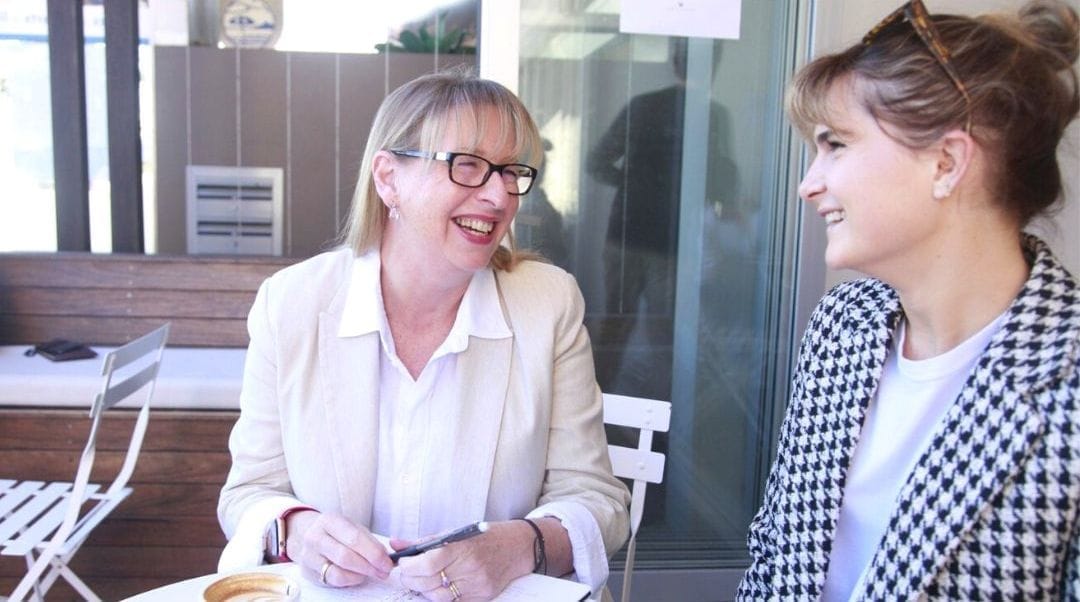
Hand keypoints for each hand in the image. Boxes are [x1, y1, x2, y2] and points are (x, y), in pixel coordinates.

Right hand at [289, 511, 393, 586]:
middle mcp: (315, 536)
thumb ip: (371, 542)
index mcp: (330, 520)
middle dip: (369, 567)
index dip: (374, 553)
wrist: (311, 536)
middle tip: (384, 571)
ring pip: (338, 572)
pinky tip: (357, 576)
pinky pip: (332, 580)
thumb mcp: (354, 529)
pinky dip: (350, 580)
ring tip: (371, 573)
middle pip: (346, 557)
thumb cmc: (338, 533)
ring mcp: (308, 555)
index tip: (388, 563)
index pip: (355, 538)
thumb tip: (387, 557)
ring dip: (360, 575)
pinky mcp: (307, 571)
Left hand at [393, 520, 535, 600]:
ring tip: (422, 580)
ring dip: (424, 590)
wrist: (518, 547)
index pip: (428, 563)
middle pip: (429, 582)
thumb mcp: (454, 534)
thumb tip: (395, 544)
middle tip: (408, 573)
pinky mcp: (482, 597)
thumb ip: (422, 543)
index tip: (403, 563)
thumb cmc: (485, 536)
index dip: (410, 566)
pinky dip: (440, 596)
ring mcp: (477, 585)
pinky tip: (439, 586)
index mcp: (463, 548)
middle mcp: (471, 568)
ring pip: (438, 597)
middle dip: (411, 579)